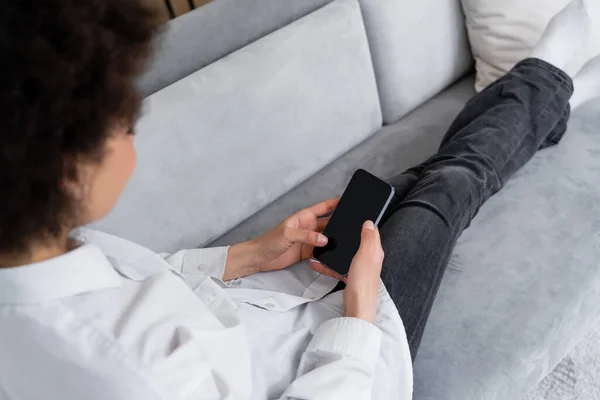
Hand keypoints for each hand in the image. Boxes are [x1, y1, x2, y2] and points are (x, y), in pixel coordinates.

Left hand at [223, 198, 338, 279]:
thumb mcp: (288, 234)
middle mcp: (309, 227)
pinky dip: (328, 252)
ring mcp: (309, 240)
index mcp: (304, 217)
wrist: (259, 258)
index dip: (336, 203)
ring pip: (327, 237)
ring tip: (348, 239)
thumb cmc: (269, 241)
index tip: (349, 201)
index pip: (324, 207)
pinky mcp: (307, 252)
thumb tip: (324, 239)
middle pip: (329, 222)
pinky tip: (336, 253)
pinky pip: (322, 250)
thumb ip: (306, 236)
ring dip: (335, 238)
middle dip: (339, 223)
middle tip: (353, 224)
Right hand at [310, 221, 383, 323]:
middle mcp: (369, 259)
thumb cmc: (363, 282)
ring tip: (324, 245)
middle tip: (336, 227)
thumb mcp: (365, 255)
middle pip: (358, 242)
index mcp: (375, 251)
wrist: (358, 306)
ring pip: (346, 254)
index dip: (366, 223)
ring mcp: (359, 269)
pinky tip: (317, 263)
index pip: (372, 232)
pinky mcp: (351, 277)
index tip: (356, 215)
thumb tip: (369, 222)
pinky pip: (338, 268)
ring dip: (336, 250)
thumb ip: (367, 239)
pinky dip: (329, 265)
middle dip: (348, 235)